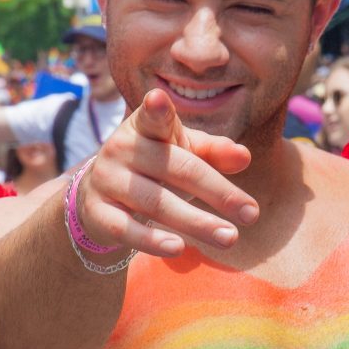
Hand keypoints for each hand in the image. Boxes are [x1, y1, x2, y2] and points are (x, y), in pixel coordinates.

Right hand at [78, 89, 258, 257]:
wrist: (99, 198)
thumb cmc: (153, 169)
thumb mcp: (183, 154)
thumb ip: (213, 152)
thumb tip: (244, 156)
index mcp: (144, 127)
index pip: (153, 117)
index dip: (156, 109)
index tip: (159, 100)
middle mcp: (121, 149)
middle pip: (177, 168)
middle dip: (218, 192)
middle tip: (252, 214)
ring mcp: (106, 181)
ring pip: (156, 203)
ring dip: (197, 222)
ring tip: (230, 238)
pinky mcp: (96, 213)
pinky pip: (125, 229)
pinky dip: (152, 241)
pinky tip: (179, 248)